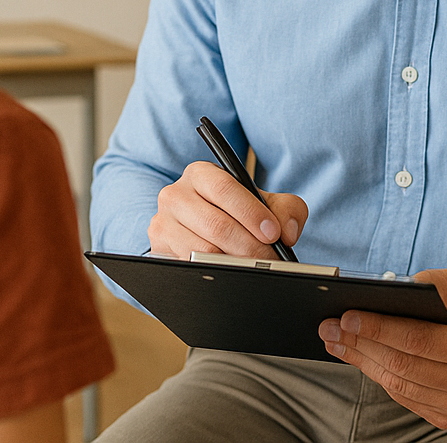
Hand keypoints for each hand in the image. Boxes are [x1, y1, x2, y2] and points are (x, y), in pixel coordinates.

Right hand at [148, 160, 308, 259]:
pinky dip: (215, 273)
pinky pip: (190, 265)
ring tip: (255, 268)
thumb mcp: (263, 202)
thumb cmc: (236, 212)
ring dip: (234, 263)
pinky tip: (231, 273)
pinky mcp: (159, 247)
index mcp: (201, 174)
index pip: (225, 188)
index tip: (273, 233)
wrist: (202, 228)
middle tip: (270, 259)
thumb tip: (287, 233)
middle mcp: (176, 194)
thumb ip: (286, 209)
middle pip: (215, 224)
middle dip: (249, 246)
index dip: (251, 212)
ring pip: (202, 250)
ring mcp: (163, 221)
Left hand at [317, 265, 446, 428]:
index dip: (379, 328)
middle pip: (403, 365)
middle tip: (328, 326)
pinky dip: (379, 376)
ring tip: (336, 340)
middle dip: (360, 344)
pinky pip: (404, 397)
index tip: (347, 315)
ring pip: (399, 385)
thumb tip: (393, 288)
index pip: (420, 340)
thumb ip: (436, 281)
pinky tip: (361, 357)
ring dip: (362, 361)